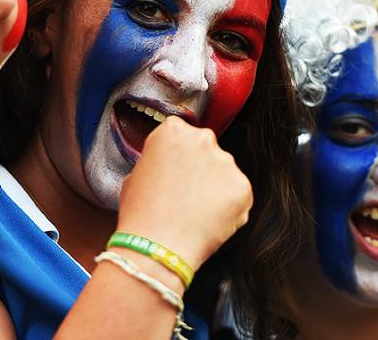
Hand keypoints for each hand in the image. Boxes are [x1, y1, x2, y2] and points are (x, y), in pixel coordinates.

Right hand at [116, 116, 252, 271]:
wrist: (157, 247)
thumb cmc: (140, 214)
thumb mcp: (135, 175)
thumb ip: (157, 162)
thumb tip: (167, 168)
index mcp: (172, 131)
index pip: (181, 134)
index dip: (177, 156)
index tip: (175, 171)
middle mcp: (203, 139)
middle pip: (206, 149)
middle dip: (200, 168)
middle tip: (186, 195)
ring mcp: (226, 162)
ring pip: (224, 172)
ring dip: (215, 188)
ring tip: (195, 213)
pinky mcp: (243, 187)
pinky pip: (237, 195)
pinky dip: (228, 208)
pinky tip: (208, 221)